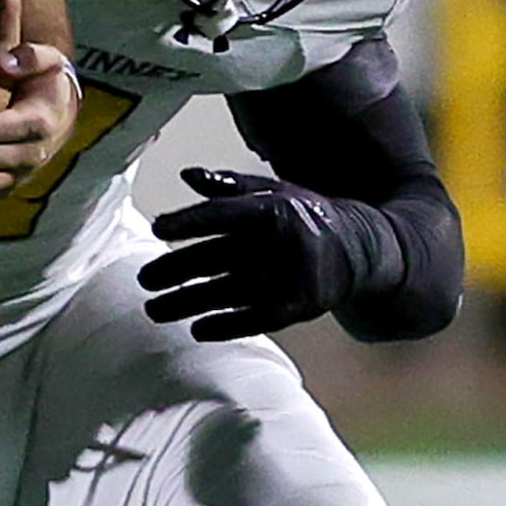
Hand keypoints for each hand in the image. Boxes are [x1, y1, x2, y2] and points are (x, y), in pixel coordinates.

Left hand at [139, 167, 383, 340]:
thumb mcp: (273, 192)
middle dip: (175, 270)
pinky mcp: (297, 306)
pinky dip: (224, 325)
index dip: (188, 222)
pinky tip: (196, 330)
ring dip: (186, 303)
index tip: (157, 228)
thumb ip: (229, 186)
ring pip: (226, 292)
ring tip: (153, 310)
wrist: (361, 249)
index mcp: (272, 209)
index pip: (222, 214)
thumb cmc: (304, 216)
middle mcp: (278, 242)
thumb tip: (186, 175)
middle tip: (144, 279)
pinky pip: (253, 319)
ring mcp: (288, 276)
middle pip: (215, 258)